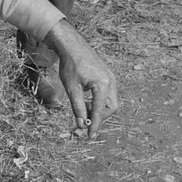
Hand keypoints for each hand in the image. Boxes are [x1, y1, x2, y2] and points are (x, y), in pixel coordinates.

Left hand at [41, 19, 118, 137]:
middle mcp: (111, 81)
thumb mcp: (71, 88)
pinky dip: (99, 102)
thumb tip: (81, 124)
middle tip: (85, 123)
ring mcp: (110, 78)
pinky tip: (86, 102)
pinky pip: (108, 94)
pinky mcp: (107, 76)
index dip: (94, 125)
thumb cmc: (70, 64)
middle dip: (99, 117)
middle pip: (111, 108)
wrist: (72, 45)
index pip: (100, 111)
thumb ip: (77, 107)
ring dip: (99, 110)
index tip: (90, 136)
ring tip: (83, 112)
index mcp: (103, 85)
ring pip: (110, 102)